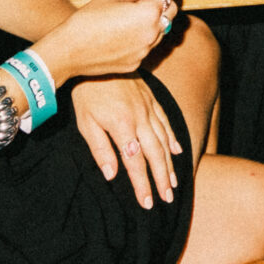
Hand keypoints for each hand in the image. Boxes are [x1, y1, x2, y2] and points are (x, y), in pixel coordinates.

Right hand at [33, 0, 176, 85]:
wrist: (67, 52)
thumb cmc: (86, 21)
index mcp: (148, 14)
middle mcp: (152, 33)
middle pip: (170, 13)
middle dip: (162, 1)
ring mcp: (145, 50)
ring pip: (160, 31)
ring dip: (154, 20)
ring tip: (135, 13)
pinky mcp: (136, 62)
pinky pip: (146, 46)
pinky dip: (143, 36)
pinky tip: (126, 31)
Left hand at [73, 72, 183, 206]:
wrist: (96, 61)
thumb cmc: (86, 95)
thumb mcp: (86, 123)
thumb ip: (100, 149)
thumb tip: (112, 175)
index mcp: (122, 127)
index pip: (135, 163)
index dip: (142, 185)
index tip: (148, 202)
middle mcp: (140, 119)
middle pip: (155, 154)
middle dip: (161, 178)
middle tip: (168, 198)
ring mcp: (149, 109)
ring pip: (164, 140)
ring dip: (169, 163)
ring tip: (174, 181)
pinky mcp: (151, 100)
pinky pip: (166, 121)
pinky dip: (173, 137)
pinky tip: (178, 150)